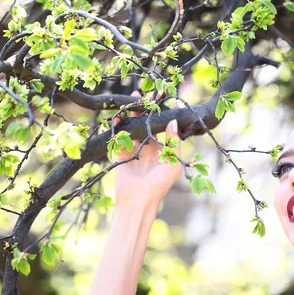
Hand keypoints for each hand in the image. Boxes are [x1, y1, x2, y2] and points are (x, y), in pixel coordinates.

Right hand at [112, 92, 182, 207]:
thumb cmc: (160, 184)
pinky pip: (120, 136)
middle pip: (149, 124)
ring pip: (134, 127)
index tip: (169, 101)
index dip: (167, 115)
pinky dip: (118, 126)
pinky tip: (118, 116)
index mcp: (164, 150)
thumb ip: (174, 142)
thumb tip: (174, 121)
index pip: (166, 128)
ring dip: (132, 114)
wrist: (138, 200)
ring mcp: (135, 150)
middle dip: (147, 110)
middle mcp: (150, 148)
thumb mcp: (173, 163)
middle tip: (146, 94)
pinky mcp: (121, 153)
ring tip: (132, 99)